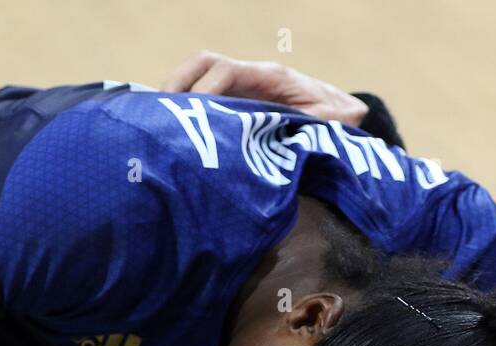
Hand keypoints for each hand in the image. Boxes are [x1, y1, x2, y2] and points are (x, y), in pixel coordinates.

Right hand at [163, 50, 368, 126]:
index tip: (194, 114)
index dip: (206, 89)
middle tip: (159, 114)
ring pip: (195, 77)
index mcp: (268, 76)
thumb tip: (298, 132)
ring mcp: (236, 87)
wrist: (339, 111)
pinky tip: (167, 131)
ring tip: (155, 122)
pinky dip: (180, 109)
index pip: (226, 71)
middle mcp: (248, 76)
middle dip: (177, 84)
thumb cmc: (335, 116)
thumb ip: (314, 124)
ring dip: (173, 95)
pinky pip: (199, 96)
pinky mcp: (231, 101)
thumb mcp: (330, 122)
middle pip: (202, 64)